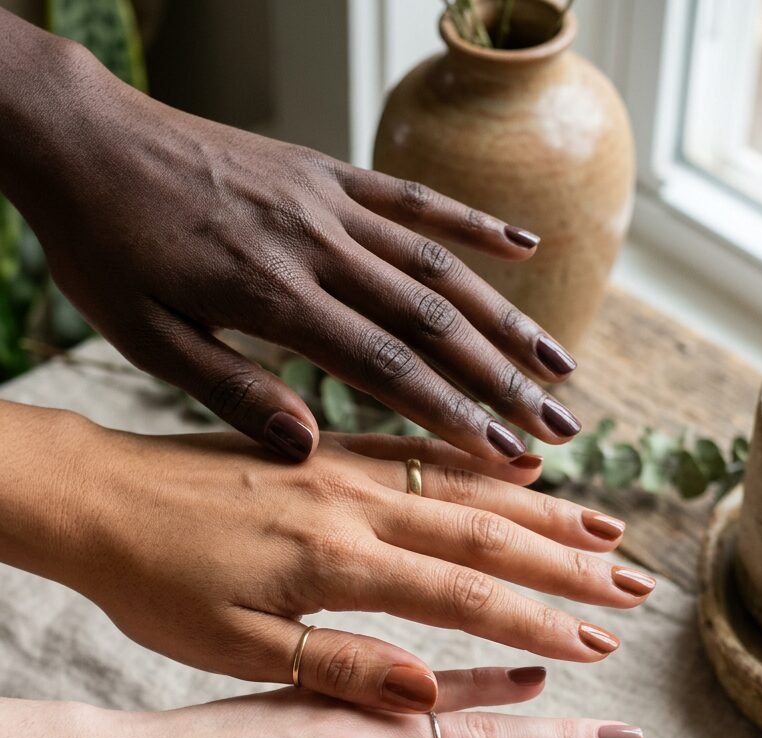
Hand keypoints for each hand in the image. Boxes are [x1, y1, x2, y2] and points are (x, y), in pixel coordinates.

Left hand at [2, 24, 580, 461]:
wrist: (81, 139)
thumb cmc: (104, 250)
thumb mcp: (145, 339)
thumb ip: (229, 391)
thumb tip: (308, 448)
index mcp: (272, 299)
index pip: (387, 368)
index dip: (455, 415)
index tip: (507, 457)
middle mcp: (317, 247)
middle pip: (434, 322)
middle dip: (505, 382)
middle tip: (561, 430)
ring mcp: (327, 202)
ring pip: (438, 265)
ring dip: (507, 317)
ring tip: (562, 365)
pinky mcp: (324, 172)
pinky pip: (412, 198)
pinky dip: (471, 224)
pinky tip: (524, 248)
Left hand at [9, 413, 651, 710]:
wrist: (93, 498)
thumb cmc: (153, 585)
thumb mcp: (234, 647)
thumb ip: (338, 667)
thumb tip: (433, 696)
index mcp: (333, 562)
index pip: (462, 594)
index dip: (538, 619)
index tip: (598, 642)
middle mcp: (351, 503)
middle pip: (485, 532)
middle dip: (569, 562)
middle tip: (635, 585)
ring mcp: (340, 467)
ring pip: (464, 486)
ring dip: (544, 510)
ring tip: (608, 529)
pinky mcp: (323, 448)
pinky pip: (418, 450)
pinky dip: (478, 462)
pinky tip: (520, 468)